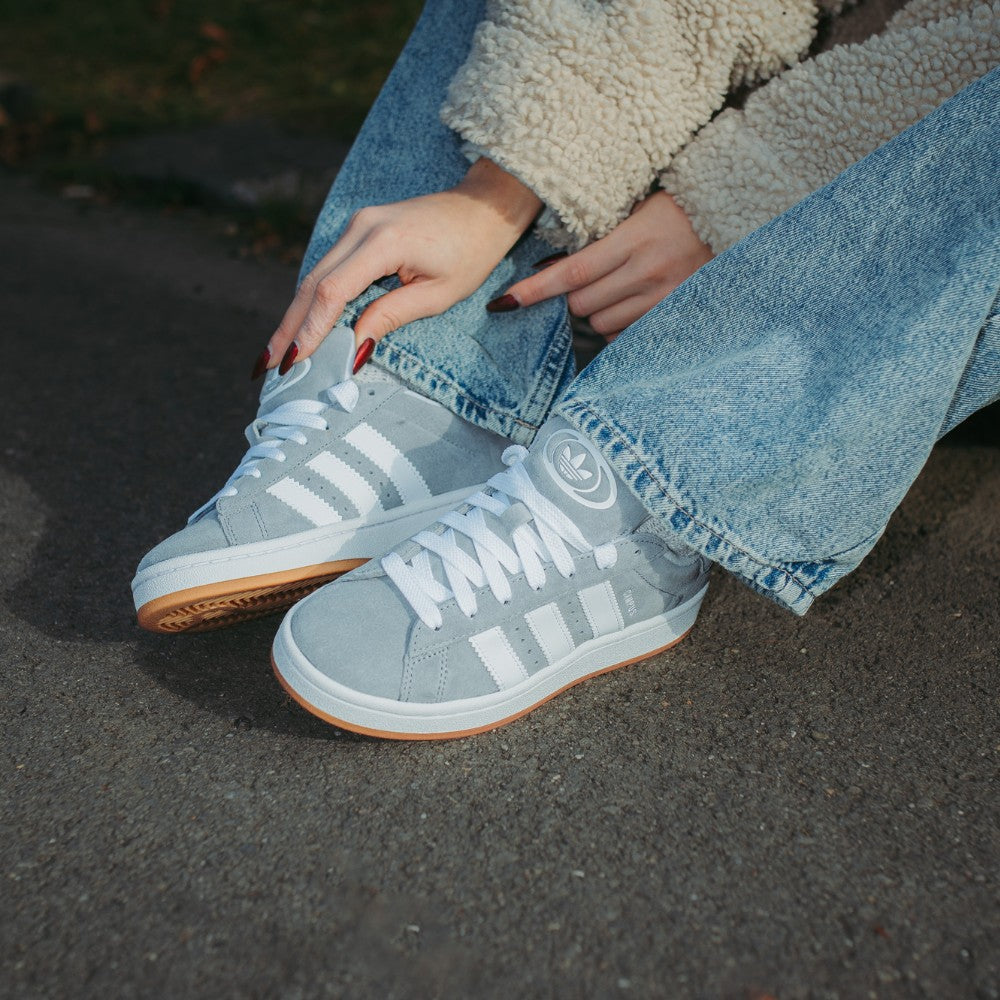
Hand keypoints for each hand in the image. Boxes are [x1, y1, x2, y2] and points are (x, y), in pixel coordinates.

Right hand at [262, 159, 540, 370]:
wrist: (482, 208)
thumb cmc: (470, 253)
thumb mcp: (437, 294)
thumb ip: (390, 317)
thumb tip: (353, 349)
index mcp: (382, 242)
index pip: (332, 292)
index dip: (310, 330)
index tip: (291, 362)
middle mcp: (360, 227)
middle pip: (312, 284)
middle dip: (288, 328)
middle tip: (265, 366)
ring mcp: (356, 225)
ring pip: (315, 276)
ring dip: (295, 316)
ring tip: (275, 354)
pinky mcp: (358, 230)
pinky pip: (328, 269)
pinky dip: (312, 300)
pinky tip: (300, 326)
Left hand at [496, 191, 712, 339]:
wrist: (734, 215)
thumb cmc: (676, 208)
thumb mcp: (636, 212)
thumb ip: (600, 240)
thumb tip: (554, 269)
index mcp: (634, 238)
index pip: (572, 271)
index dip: (536, 290)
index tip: (505, 302)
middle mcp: (648, 271)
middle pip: (583, 306)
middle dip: (573, 299)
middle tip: (586, 283)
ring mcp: (664, 296)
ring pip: (603, 325)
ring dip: (596, 314)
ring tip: (615, 290)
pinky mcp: (676, 313)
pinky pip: (628, 335)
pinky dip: (618, 326)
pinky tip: (629, 305)